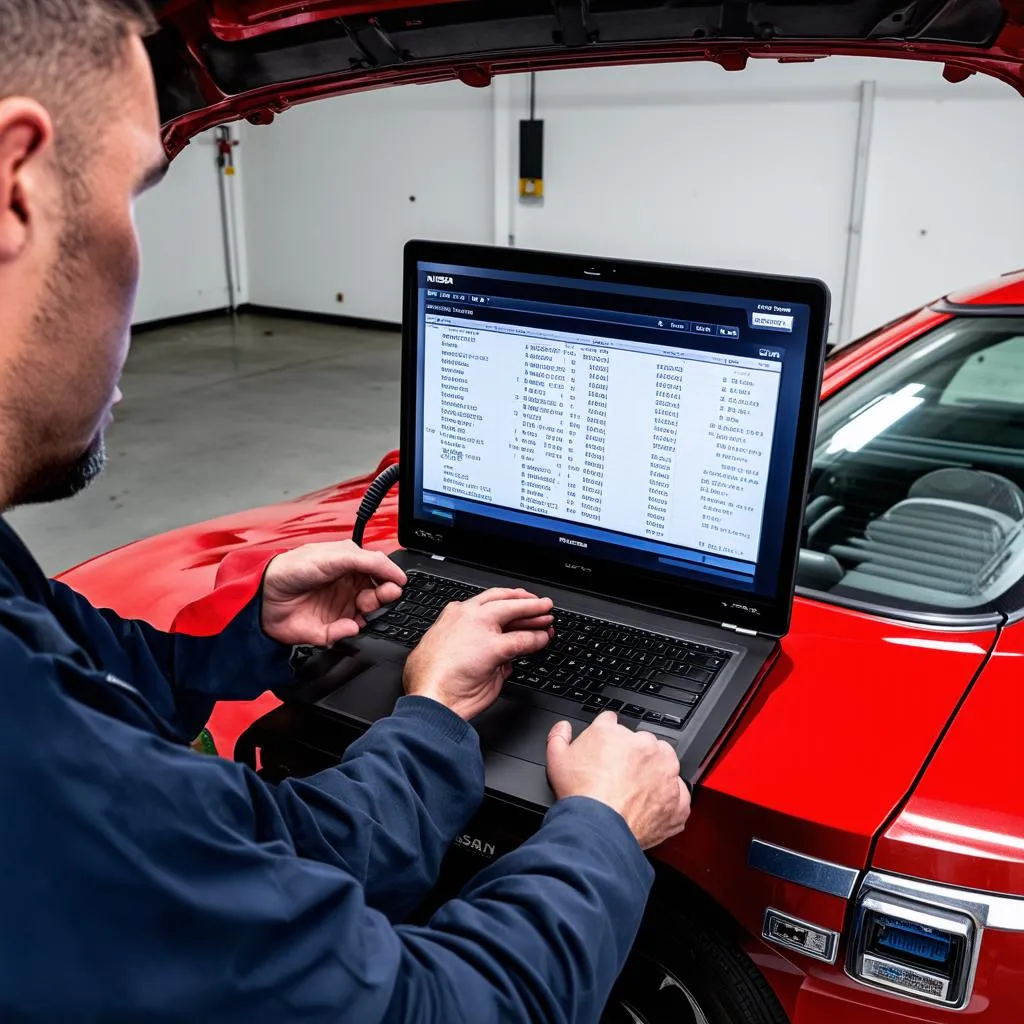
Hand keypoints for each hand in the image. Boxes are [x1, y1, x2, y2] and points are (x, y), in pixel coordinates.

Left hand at [261, 541, 406, 645]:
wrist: (263, 594)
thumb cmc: (293, 568)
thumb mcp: (337, 556)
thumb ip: (370, 562)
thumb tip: (396, 574)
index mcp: (348, 568)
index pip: (377, 574)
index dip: (388, 579)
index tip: (396, 583)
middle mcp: (344, 589)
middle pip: (376, 596)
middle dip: (382, 596)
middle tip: (385, 595)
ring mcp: (336, 610)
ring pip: (365, 617)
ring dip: (368, 612)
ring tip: (363, 606)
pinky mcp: (326, 630)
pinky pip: (345, 634)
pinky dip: (347, 630)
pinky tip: (346, 624)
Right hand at [404, 588, 554, 719]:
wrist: (430, 700)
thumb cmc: (433, 684)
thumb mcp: (454, 657)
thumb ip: (476, 650)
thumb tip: (499, 657)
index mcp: (452, 617)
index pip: (485, 603)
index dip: (505, 603)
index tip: (516, 604)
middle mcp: (465, 616)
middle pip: (501, 599)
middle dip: (523, 601)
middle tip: (539, 604)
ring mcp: (479, 627)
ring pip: (513, 611)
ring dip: (534, 614)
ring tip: (547, 616)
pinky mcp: (494, 647)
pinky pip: (521, 640)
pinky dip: (535, 639)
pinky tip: (543, 638)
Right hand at [546, 712, 690, 849]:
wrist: (599, 827)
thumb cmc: (581, 795)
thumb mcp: (556, 759)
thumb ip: (559, 737)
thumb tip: (563, 729)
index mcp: (614, 733)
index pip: (612, 722)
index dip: (608, 736)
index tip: (607, 747)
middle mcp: (644, 747)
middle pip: (642, 743)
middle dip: (634, 755)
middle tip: (619, 776)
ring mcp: (665, 772)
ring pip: (666, 764)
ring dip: (656, 773)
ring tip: (637, 792)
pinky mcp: (677, 799)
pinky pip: (678, 794)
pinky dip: (668, 800)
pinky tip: (651, 807)